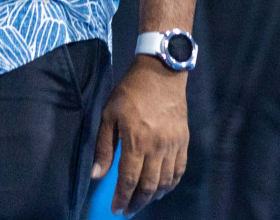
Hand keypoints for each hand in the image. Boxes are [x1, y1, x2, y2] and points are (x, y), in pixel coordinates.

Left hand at [91, 59, 188, 213]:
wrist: (161, 72)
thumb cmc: (130, 91)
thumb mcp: (109, 114)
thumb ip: (104, 147)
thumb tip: (96, 174)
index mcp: (136, 140)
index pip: (129, 180)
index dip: (122, 198)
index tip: (116, 209)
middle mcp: (157, 147)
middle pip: (148, 186)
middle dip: (137, 202)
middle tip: (128, 210)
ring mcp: (172, 145)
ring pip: (165, 182)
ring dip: (153, 196)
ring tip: (142, 201)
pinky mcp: (183, 141)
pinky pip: (179, 170)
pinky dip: (170, 184)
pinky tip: (161, 188)